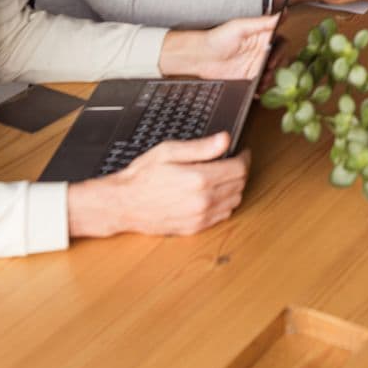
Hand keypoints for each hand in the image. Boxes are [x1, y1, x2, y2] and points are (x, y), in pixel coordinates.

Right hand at [66, 134, 251, 237]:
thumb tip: (226, 139)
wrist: (123, 204)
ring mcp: (200, 217)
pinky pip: (223, 216)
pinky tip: (212, 194)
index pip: (239, 168)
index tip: (241, 152)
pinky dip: (224, 204)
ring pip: (234, 201)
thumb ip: (201, 147)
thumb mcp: (169, 151)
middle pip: (240, 184)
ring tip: (221, 177)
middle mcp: (203, 201)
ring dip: (234, 188)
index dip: (244, 157)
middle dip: (239, 171)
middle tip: (230, 162)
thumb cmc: (143, 176)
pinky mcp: (195, 228)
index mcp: (199, 179)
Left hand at [160, 14, 276, 80]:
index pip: (280, 42)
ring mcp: (255, 65)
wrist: (200, 57)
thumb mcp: (239, 27)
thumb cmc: (216, 39)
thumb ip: (261, 23)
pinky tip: (258, 87)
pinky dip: (262, 87)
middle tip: (267, 69)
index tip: (274, 57)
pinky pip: (262, 84)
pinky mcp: (249, 77)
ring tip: (262, 79)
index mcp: (260, 36)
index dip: (281, 50)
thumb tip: (280, 15)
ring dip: (271, 77)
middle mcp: (260, 50)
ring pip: (273, 73)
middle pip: (280, 59)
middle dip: (277, 66)